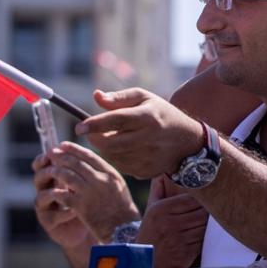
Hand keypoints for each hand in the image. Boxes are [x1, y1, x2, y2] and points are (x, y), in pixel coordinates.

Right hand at [33, 151, 96, 265]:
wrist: (89, 226)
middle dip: (46, 172)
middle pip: (38, 178)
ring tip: (67, 189)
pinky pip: (53, 216)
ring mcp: (45, 208)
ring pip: (41, 197)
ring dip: (54, 192)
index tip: (51, 152)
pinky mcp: (49, 223)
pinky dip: (64, 212)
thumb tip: (83, 146)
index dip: (43, 158)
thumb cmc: (88, 200)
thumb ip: (82, 167)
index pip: (42, 164)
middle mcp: (45, 191)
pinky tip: (75, 210)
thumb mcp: (86, 182)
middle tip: (55, 169)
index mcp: (53, 177)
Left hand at [40, 141, 139, 240]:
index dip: (74, 149)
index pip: (89, 155)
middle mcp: (100, 180)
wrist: (124, 229)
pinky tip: (52, 190)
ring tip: (49, 169)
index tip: (64, 144)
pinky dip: (57, 191)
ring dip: (57, 171)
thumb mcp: (118, 185)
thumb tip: (90, 163)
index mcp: (110, 173)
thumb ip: (105, 173)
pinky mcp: (82, 207)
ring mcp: (90, 193)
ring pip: (68, 176)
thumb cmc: (122, 208)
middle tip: (52, 152)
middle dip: (62, 156)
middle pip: (77, 163)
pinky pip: (65, 195)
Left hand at [75, 87, 206, 178]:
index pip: (116, 120)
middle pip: (110, 143)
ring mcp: (148, 157)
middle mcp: (149, 138)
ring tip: (110, 137)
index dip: (95, 124)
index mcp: (148, 116)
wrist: (187, 142)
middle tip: (90, 132)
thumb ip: (119, 98)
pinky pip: (121, 166)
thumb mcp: (145, 98)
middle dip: (95, 138)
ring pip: (113, 156)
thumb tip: (96, 96)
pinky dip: (116, 157)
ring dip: (105, 148)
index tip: (79, 126)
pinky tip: (123, 148)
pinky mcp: (147, 171)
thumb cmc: (162, 114)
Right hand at [139, 175, 208, 267]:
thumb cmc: (151, 234)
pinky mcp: (185, 253)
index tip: (211, 194)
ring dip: (211, 224)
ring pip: (204, 226)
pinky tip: (209, 234)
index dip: (204, 197)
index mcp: (161, 210)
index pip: (191, 198)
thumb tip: (163, 171)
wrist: (145, 264)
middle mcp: (168, 223)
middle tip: (220, 204)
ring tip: (217, 218)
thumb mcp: (151, 211)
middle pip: (200, 211)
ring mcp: (177, 239)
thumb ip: (158, 190)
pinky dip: (207, 237)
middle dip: (210, 209)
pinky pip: (203, 240)